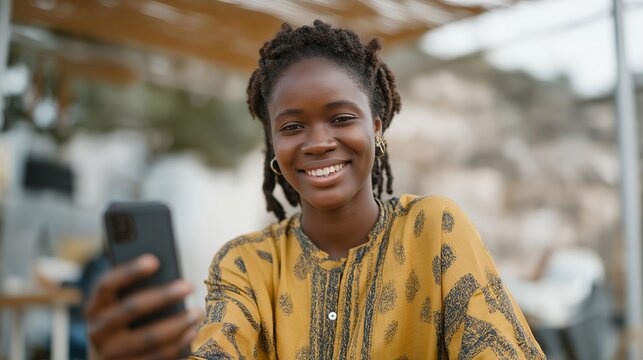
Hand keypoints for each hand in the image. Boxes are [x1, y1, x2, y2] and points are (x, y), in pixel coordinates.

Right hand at [85, 254, 203, 359]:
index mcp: (94, 308)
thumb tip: (163, 270)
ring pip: (148, 337)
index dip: (128, 271)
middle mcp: (97, 331)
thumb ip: (133, 289)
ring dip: (178, 323)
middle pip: (131, 308)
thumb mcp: (118, 304)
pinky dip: (178, 345)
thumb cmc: (122, 323)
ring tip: (198, 311)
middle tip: (189, 285)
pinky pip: (158, 357)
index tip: (154, 260)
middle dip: (163, 295)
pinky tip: (192, 332)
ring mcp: (110, 354)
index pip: (106, 284)